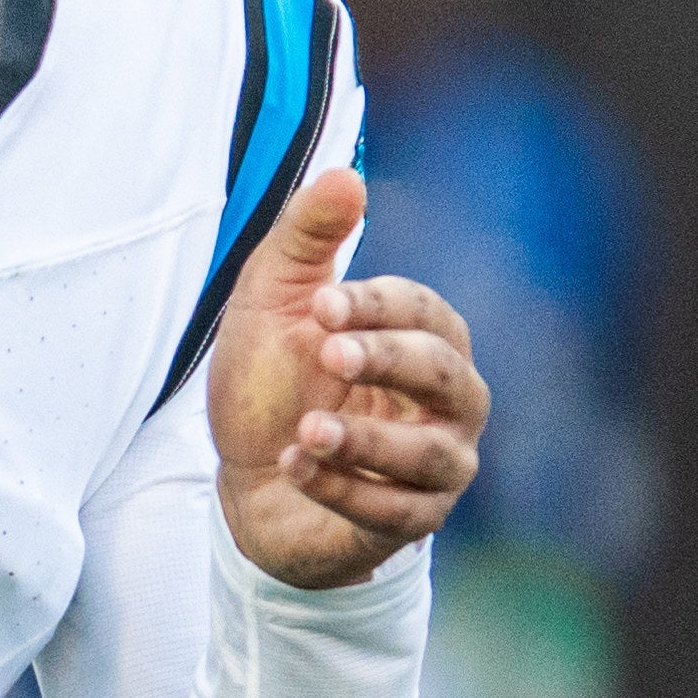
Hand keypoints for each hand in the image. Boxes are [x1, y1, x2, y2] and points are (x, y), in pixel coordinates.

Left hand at [208, 165, 486, 590]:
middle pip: (447, 374)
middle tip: (328, 353)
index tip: (321, 303)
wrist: (247, 478)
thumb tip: (347, 175)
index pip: (426, 312)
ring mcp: (439, 464)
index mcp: (425, 337)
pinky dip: (345, 489)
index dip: (378, 306)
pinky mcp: (414, 521)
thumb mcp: (273, 299)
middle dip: (389, 360)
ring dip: (367, 439)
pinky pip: (398, 512)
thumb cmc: (272, 382)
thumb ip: (307, 237)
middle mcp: (450, 399)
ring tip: (306, 429)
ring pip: (433, 453)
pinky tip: (294, 466)